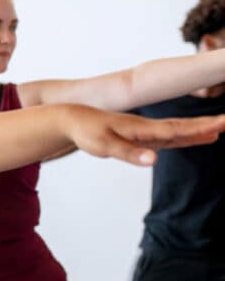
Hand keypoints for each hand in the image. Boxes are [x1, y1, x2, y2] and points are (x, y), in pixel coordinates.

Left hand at [65, 105, 224, 165]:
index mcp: (142, 129)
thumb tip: (155, 160)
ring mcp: (144, 132)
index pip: (177, 130)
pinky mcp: (139, 136)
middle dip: (206, 126)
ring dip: (198, 131)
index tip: (222, 124)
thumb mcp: (105, 146)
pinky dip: (182, 137)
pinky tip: (193, 137)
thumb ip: (130, 153)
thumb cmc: (86, 132)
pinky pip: (166, 137)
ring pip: (177, 132)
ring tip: (219, 130)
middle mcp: (147, 128)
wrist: (72, 120)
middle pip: (182, 128)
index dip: (200, 129)